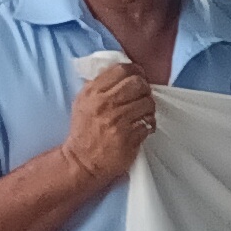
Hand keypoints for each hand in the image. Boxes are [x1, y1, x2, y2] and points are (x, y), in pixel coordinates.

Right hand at [64, 61, 158, 184]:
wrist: (81, 160)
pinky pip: (149, 123)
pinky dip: (149, 124)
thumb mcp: (83, 102)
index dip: (136, 71)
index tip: (139, 77)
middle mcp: (105, 104)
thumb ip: (100, 85)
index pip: (122, 69)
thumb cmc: (84, 130)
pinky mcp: (129, 137)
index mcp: (93, 92)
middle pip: (138, 84)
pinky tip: (142, 127)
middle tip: (143, 96)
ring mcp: (118, 121)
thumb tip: (125, 70)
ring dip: (148, 108)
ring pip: (147, 103)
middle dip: (145, 88)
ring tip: (142, 113)